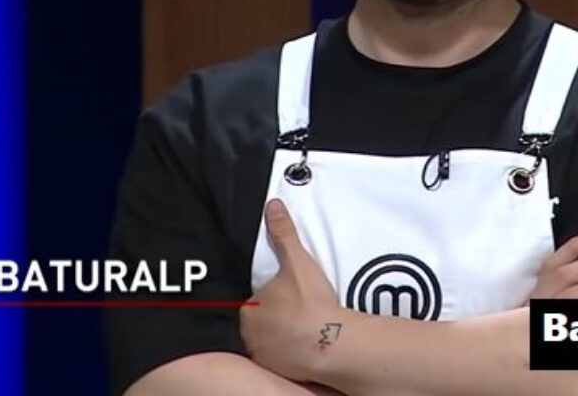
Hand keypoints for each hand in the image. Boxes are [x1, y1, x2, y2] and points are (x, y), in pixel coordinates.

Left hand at [241, 199, 346, 383]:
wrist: (329, 342)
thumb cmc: (310, 302)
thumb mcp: (297, 260)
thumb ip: (283, 232)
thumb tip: (272, 206)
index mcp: (248, 308)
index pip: (253, 300)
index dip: (271, 297)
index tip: (289, 296)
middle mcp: (249, 334)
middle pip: (259, 321)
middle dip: (274, 316)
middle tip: (298, 311)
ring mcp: (262, 355)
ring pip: (268, 340)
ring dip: (281, 335)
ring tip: (303, 328)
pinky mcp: (278, 371)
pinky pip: (280, 358)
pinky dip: (289, 352)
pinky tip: (304, 345)